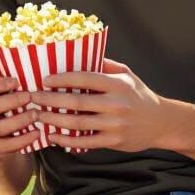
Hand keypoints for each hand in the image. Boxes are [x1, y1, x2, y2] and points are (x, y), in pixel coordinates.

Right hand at [0, 73, 41, 155]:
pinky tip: (36, 133)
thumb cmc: (9, 109)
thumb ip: (13, 85)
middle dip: (10, 101)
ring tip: (35, 115)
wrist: (2, 138)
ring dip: (18, 121)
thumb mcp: (8, 96)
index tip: (16, 81)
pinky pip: (5, 146)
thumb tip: (34, 66)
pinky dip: (22, 140)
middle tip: (29, 97)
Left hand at [33, 58, 165, 152]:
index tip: (45, 79)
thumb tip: (81, 51)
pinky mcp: (114, 142)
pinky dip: (66, 140)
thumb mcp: (127, 74)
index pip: (85, 78)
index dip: (63, 78)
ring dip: (54, 119)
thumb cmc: (140, 95)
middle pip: (77, 102)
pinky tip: (52, 136)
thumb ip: (105, 64)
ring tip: (38, 115)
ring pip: (78, 123)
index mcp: (118, 84)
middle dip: (51, 99)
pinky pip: (85, 142)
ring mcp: (115, 125)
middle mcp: (117, 104)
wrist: (162, 123)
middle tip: (33, 97)